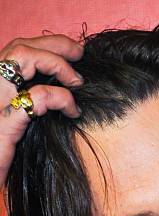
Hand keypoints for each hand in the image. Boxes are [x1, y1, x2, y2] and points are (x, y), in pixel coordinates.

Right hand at [0, 34, 82, 189]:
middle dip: (55, 44)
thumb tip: (62, 93)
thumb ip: (29, 106)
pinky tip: (73, 110)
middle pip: (20, 47)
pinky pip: (36, 98)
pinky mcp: (3, 124)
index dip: (44, 44)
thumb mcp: (15, 127)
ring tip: (77, 81)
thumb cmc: (0, 157)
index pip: (14, 50)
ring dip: (57, 64)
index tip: (71, 52)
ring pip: (24, 58)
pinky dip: (61, 98)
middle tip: (80, 54)